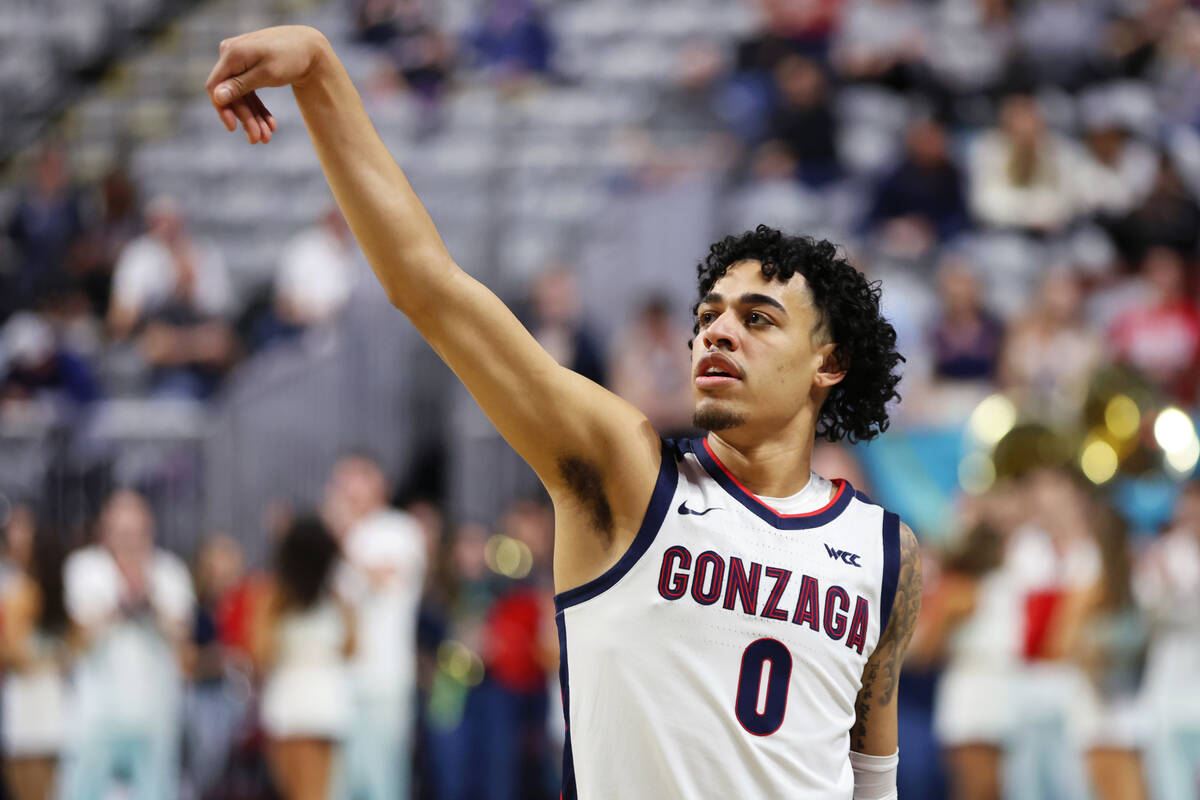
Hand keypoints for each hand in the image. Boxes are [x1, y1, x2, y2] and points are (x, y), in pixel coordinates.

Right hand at [204, 25, 328, 143]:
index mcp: (231, 53)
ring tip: (267, 137)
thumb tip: (216, 96)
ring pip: (241, 95)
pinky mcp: (248, 66)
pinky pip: (249, 90)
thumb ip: (241, 85)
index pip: (215, 86)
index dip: (223, 109)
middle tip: (260, 139)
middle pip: (231, 94)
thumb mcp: (266, 74)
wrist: (310, 46)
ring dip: (254, 117)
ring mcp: (239, 60)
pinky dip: (259, 108)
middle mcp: (231, 54)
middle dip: (246, 118)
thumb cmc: (290, 58)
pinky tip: (271, 124)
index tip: (233, 128)